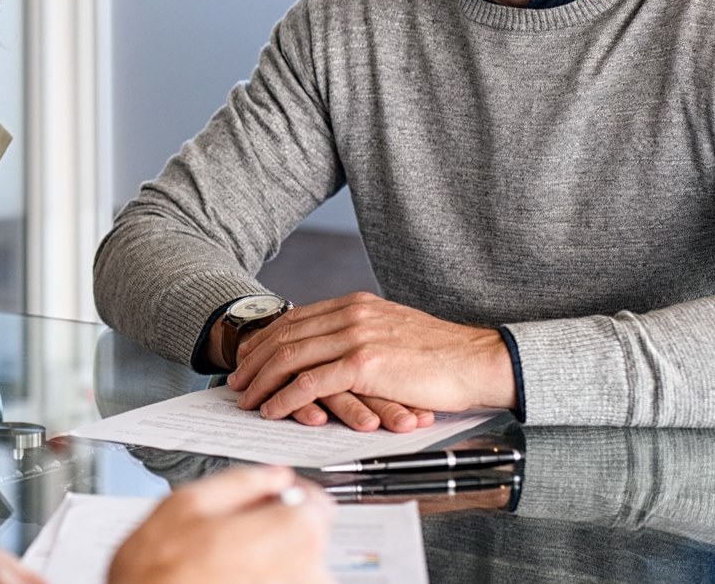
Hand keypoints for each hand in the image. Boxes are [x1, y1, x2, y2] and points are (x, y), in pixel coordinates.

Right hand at [109, 465, 332, 583]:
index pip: (318, 502)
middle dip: (276, 525)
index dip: (289, 493)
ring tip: (225, 562)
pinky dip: (262, 578)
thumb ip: (240, 481)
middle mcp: (305, 571)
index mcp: (290, 533)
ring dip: (268, 557)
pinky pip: (282, 583)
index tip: (269, 495)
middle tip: (233, 530)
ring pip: (294, 565)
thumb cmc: (158, 573)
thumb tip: (271, 476)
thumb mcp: (187, 504)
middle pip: (306, 535)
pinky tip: (229, 579)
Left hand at [228, 292, 513, 427]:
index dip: (266, 340)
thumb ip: (361, 335)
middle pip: (285, 335)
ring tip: (247, 400)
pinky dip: (285, 397)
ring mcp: (356, 336)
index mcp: (356, 304)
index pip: (295, 320)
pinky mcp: (364, 364)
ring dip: (262, 381)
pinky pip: (310, 382)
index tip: (249, 358)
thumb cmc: (442, 356)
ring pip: (290, 357)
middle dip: (254, 361)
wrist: (479, 360)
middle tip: (236, 383)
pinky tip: (273, 410)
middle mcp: (351, 314)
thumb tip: (334, 351)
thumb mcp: (392, 333)